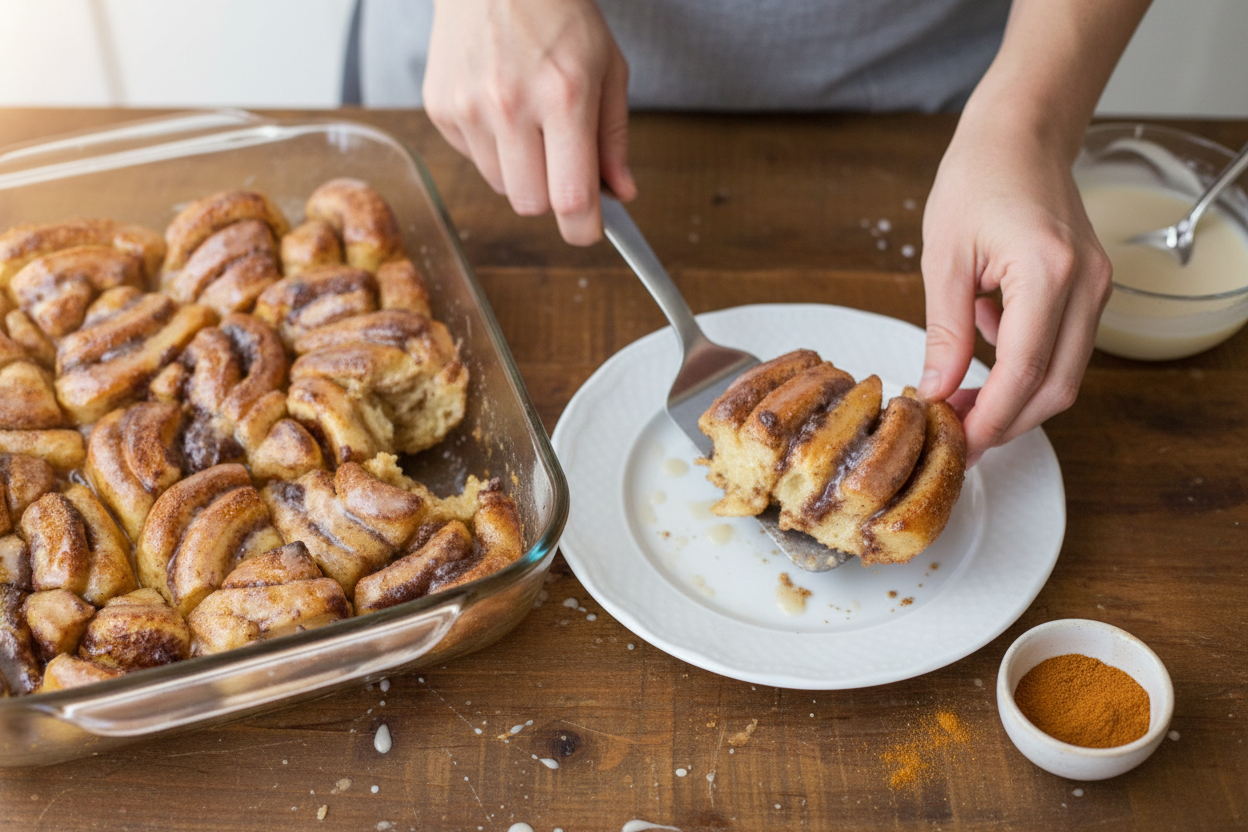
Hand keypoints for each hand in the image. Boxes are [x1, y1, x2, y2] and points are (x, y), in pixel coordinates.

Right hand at [424, 0, 635, 244]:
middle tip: (563, 167)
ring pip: (501, 187)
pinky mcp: (440, 108)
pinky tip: (501, 108)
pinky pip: (473, 160)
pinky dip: (492, 148)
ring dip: (521, 172)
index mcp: (563, 96)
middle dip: (552, 198)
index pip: (571, 198)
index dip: (584, 228)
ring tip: (530, 123)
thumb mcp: (606, 67)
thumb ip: (614, 138)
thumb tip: (621, 193)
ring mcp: (469, 108)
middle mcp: (510, 105)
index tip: (589, 230)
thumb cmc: (557, 13)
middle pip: (531, 205)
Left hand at [917, 115, 1112, 467]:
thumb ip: (946, 332)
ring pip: (1064, 373)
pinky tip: (985, 342)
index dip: (989, 419)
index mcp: (1047, 273)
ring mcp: (1097, 286)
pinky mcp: (1092, 286)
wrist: (1020, 133)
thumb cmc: (977, 178)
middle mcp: (1086, 284)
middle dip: (1006, 421)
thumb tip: (937, 390)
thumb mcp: (944, 259)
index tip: (956, 443)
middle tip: (957, 435)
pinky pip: (1064, 345)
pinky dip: (1025, 363)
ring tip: (960, 398)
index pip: (1023, 373)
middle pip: (1055, 387)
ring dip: (1015, 397)